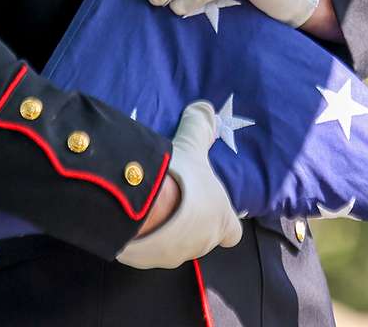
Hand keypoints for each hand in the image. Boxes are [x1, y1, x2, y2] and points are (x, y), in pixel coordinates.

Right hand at [116, 101, 241, 269]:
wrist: (143, 204)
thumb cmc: (180, 177)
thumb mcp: (192, 144)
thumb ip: (200, 127)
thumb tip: (207, 108)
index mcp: (220, 221)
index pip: (232, 233)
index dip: (223, 220)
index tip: (210, 207)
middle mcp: (202, 243)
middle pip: (201, 238)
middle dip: (190, 223)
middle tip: (175, 199)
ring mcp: (174, 256)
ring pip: (174, 246)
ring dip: (167, 232)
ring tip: (152, 207)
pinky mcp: (146, 261)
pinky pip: (148, 250)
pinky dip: (144, 238)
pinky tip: (135, 218)